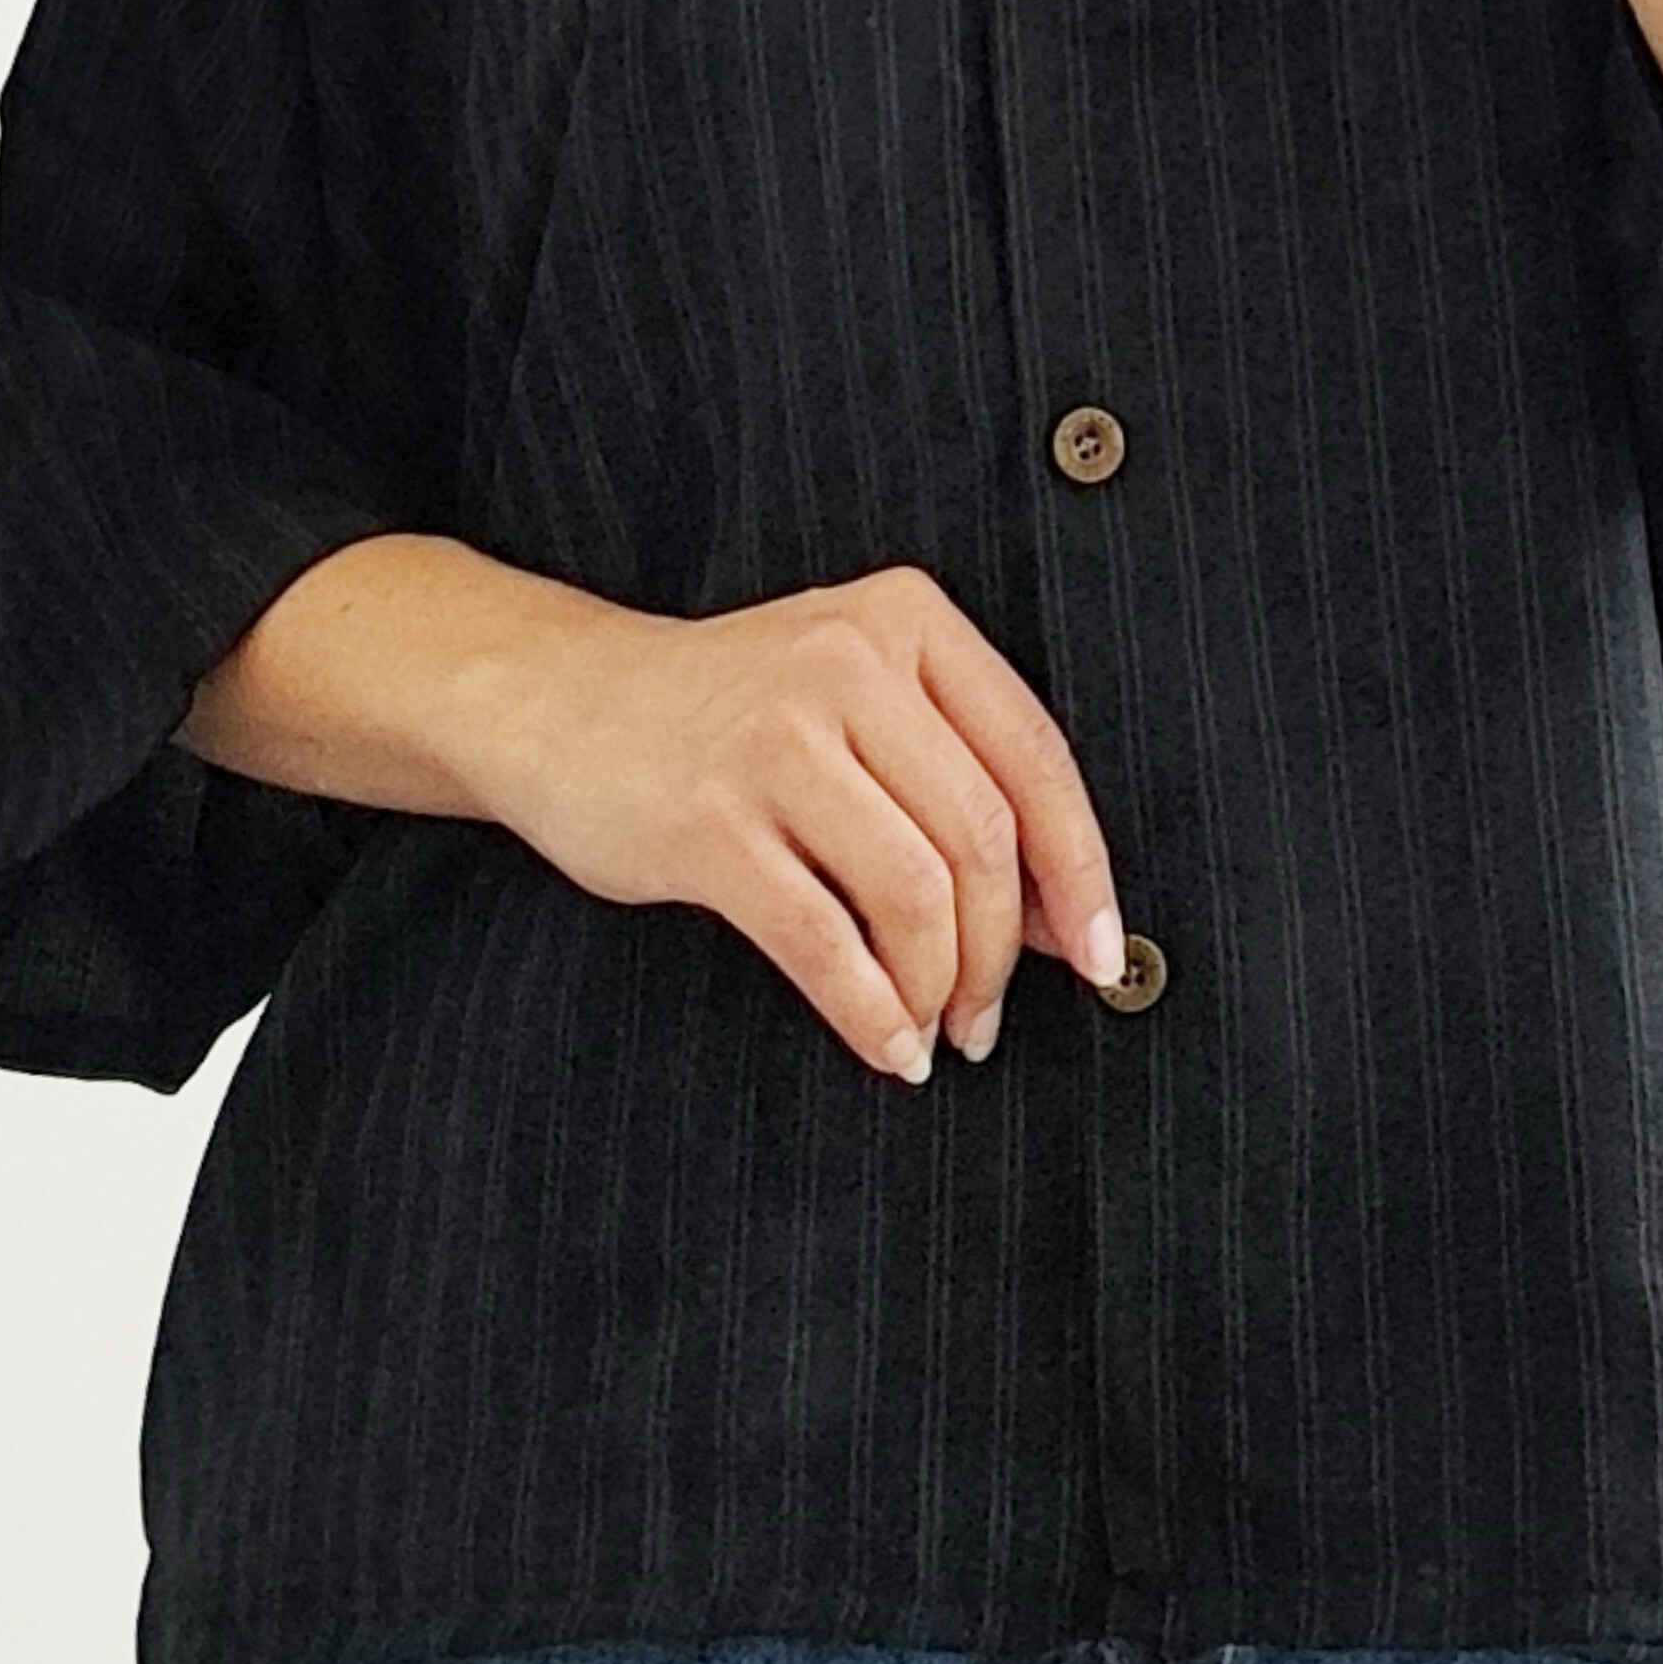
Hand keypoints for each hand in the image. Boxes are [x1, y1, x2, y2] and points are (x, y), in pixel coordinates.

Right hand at [452, 561, 1127, 1081]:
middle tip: (990, 1014)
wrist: (559, 698)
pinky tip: (885, 1041)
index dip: (1080, 872)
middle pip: (979, 835)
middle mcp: (847, 666)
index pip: (1034, 757)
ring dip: (938, 986)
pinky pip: (824, 941)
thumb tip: (1069, 922)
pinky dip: (870, 1011)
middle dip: (1004, 950)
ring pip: (913, 892)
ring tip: (932, 1027)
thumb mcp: (855, 699)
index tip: (1103, 955)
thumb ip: (959, 780)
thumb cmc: (729, 712)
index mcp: (905, 621)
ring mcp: (774, 740)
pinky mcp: (708, 822)